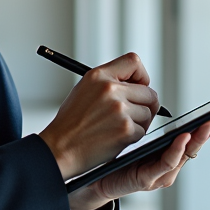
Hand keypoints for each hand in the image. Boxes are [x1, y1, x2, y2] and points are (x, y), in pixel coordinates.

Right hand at [39, 53, 160, 179]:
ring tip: (118, 128)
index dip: (142, 76)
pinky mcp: (125, 129)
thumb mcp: (84, 89)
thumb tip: (136, 85)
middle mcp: (110, 89)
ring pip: (147, 113)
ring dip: (139, 123)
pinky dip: (133, 137)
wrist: (60, 148)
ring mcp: (119, 110)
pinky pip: (142, 131)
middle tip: (135, 114)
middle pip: (148, 92)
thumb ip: (109, 82)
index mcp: (99, 76)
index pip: (133, 62)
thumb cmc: (70, 123)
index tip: (140, 87)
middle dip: (145, 105)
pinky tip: (115, 138)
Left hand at [67, 114, 209, 209]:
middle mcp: (165, 161)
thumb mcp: (128, 127)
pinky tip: (181, 139)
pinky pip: (164, 164)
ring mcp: (157, 172)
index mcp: (163, 147)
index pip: (190, 133)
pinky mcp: (145, 179)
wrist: (87, 175)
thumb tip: (147, 89)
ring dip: (196, 140)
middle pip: (193, 145)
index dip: (207, 124)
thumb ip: (139, 113)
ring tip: (205, 126)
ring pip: (183, 155)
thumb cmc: (107, 149)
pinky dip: (176, 152)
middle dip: (208, 131)